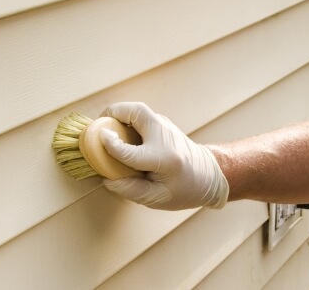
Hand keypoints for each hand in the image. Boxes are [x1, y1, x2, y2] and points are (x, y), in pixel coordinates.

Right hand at [98, 102, 229, 209]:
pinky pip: (140, 115)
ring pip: (139, 110)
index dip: (112, 146)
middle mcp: (165, 137)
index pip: (132, 152)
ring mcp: (165, 127)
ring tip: (105, 126)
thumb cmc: (184, 190)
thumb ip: (132, 190)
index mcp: (164, 160)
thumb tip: (107, 180)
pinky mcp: (163, 124)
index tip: (99, 139)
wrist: (209, 175)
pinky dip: (126, 118)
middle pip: (137, 112)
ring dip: (119, 114)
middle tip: (99, 124)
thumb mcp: (158, 199)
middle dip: (115, 112)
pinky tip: (118, 131)